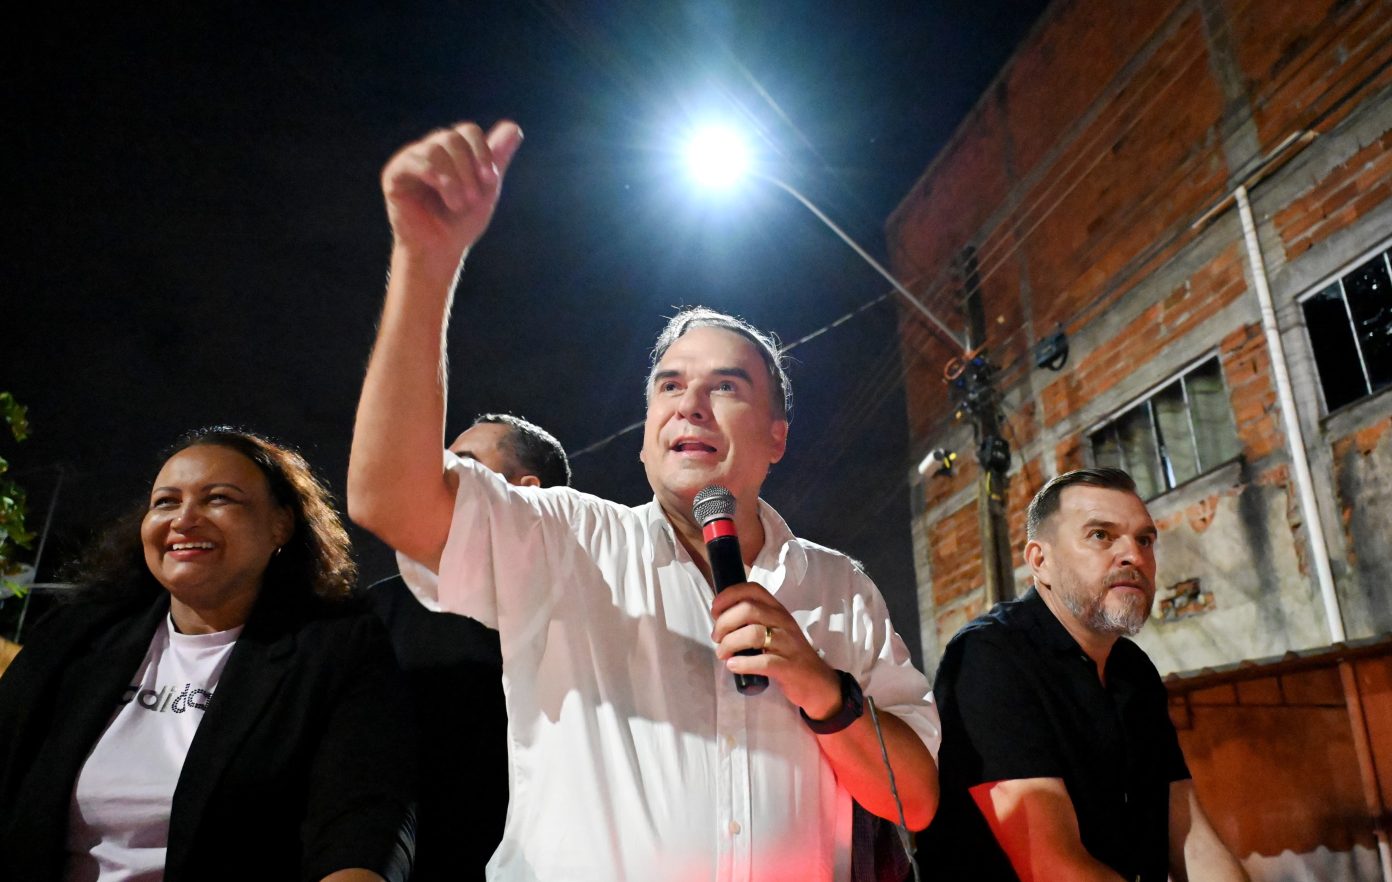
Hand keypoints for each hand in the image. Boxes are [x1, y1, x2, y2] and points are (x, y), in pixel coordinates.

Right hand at [380, 120, 522, 268]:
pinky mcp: (394, 173)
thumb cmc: (462, 222)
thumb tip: (514, 127)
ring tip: (458, 204)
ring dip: (453, 178)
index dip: (482, 152)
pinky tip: (445, 194)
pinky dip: (434, 175)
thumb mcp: (486, 188)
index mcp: (452, 151)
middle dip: (468, 168)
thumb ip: (497, 157)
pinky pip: (412, 160)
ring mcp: (411, 159)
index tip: (491, 180)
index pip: (468, 131)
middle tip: (473, 199)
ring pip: (435, 148)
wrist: (441, 250)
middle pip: (453, 137)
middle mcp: (430, 149)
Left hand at [710, 582, 840, 716]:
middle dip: (724, 622)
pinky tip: (733, 665)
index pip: (752, 589)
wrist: (817, 682)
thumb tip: (721, 619)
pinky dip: (743, 663)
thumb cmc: (788, 653)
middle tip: (717, 637)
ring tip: (723, 653)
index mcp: (778, 610)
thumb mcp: (775, 629)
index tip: (715, 611)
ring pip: (753, 633)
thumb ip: (753, 620)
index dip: (728, 596)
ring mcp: (787, 643)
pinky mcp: (788, 666)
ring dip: (730, 643)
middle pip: (748, 610)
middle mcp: (783, 621)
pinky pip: (763, 661)